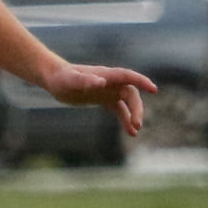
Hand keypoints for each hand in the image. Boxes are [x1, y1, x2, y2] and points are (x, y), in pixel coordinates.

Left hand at [40, 62, 157, 136]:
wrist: (55, 80)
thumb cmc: (62, 78)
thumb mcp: (70, 80)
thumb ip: (84, 80)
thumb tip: (101, 82)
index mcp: (106, 75)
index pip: (128, 76)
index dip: (141, 81)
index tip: (153, 89)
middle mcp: (111, 82)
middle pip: (131, 94)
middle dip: (136, 108)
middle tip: (137, 124)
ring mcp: (109, 91)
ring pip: (128, 103)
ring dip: (133, 115)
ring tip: (135, 131)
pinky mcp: (104, 100)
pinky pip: (120, 110)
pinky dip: (125, 120)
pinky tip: (131, 132)